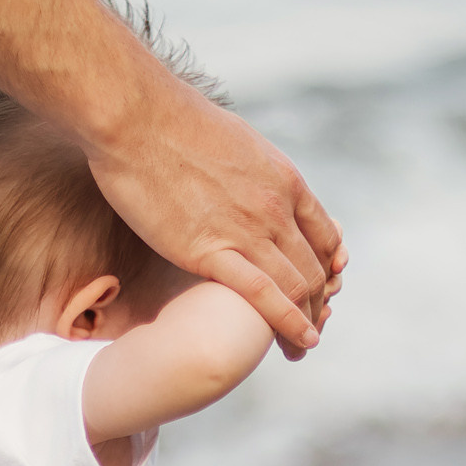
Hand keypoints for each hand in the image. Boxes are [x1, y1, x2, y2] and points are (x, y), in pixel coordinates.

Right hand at [84, 88, 346, 359]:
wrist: (136, 117)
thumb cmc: (171, 123)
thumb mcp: (234, 142)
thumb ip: (250, 170)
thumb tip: (243, 177)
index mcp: (284, 179)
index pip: (325, 235)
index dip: (328, 267)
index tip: (324, 288)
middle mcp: (276, 208)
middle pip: (314, 268)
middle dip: (319, 304)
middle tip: (313, 328)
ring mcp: (247, 230)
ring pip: (296, 287)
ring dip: (306, 324)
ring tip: (303, 348)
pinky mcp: (211, 252)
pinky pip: (264, 296)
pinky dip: (287, 325)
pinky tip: (297, 343)